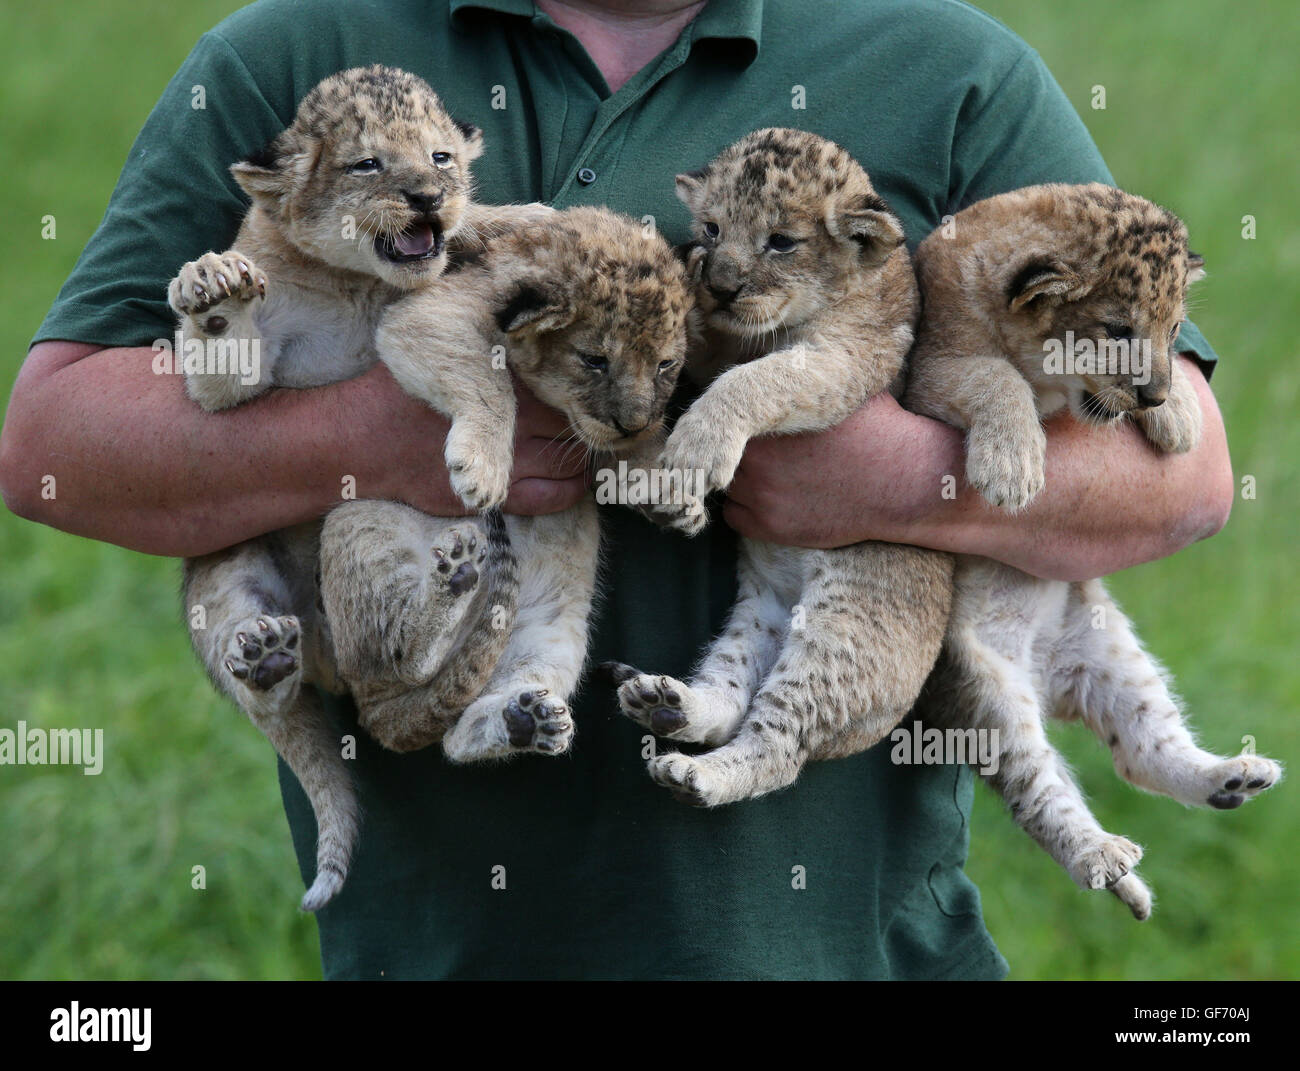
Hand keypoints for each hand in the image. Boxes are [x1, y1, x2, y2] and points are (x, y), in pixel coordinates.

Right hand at [356, 365, 588, 516]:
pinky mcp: (498, 491)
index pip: (562, 378)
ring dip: (580, 458)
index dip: (576, 384)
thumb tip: (519, 317)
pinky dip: (570, 492)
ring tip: (580, 451)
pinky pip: (552, 497)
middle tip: (588, 423)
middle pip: (571, 420)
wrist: (363, 439)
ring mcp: (508, 456)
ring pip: (568, 460)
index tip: (585, 386)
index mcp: (503, 374)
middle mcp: (514, 414)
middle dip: (582, 422)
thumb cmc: (400, 389)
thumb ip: (483, 347)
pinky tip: (574, 484)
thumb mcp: (443, 353)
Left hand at [722, 392, 952, 547]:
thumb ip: (801, 379)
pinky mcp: (772, 527)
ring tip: (768, 471)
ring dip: (738, 476)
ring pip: (725, 482)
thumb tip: (777, 358)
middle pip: (722, 448)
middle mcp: (759, 459)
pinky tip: (770, 497)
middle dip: (737, 445)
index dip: (738, 415)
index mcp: (770, 419)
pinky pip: (734, 516)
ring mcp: (763, 496)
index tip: (750, 417)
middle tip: (762, 445)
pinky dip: (745, 508)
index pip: (727, 412)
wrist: (906, 483)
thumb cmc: (879, 431)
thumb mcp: (841, 390)